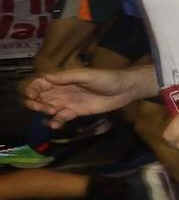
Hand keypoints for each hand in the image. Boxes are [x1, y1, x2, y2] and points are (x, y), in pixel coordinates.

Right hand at [25, 67, 148, 126]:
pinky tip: (55, 124)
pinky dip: (56, 121)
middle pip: (41, 97)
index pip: (41, 83)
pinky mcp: (76, 112)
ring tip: (51, 112)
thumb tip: (46, 77)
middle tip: (42, 107)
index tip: (32, 96)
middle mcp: (62, 90)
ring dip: (45, 112)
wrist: (124, 90)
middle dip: (35, 103)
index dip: (32, 89)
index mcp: (63, 79)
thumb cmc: (106, 78)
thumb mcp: (86, 75)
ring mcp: (69, 102)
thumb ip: (67, 77)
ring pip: (49, 108)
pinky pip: (62, 117)